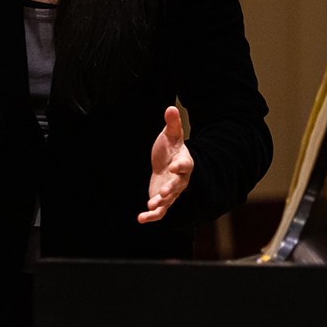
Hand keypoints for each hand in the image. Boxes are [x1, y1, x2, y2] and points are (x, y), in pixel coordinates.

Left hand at [141, 106, 193, 222]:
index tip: (175, 166)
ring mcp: (171, 191)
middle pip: (178, 185)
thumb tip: (171, 107)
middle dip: (172, 190)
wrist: (167, 163)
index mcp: (183, 162)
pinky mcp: (162, 200)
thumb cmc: (170, 148)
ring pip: (169, 200)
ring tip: (151, 206)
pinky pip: (159, 210)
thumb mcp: (171, 135)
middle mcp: (179, 179)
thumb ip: (172, 124)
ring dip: (161, 204)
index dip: (181, 166)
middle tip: (165, 193)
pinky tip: (141, 219)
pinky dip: (151, 216)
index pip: (185, 165)